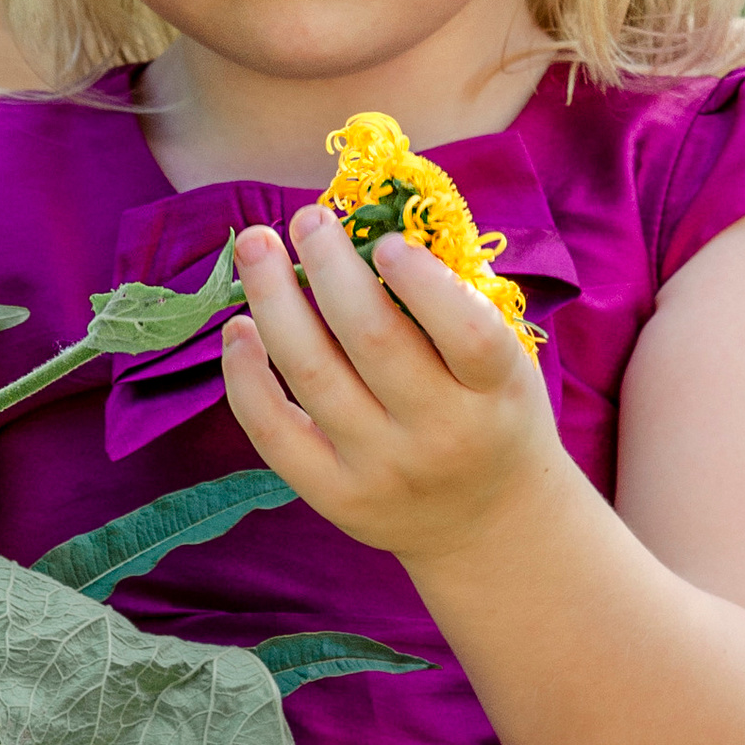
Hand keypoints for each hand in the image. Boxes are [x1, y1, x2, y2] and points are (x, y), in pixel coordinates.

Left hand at [220, 206, 557, 573]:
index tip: (386, 240)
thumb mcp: (506, 362)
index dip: (424, 281)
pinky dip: (245, 376)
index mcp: (497, 392)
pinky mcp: (335, 496)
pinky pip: (274, 432)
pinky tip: (239, 328)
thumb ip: (456, 299)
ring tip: (258, 247)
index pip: (468, 334)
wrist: (489, 524)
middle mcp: (442, 435)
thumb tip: (375, 219)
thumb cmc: (492, 415)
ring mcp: (383, 470)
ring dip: (274, 301)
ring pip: (314, 374)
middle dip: (329, 266)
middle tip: (307, 219)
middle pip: (373, 340)